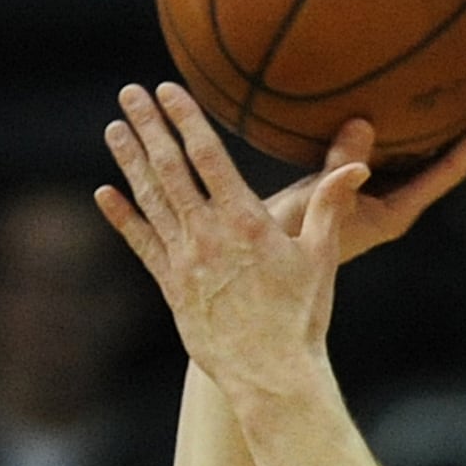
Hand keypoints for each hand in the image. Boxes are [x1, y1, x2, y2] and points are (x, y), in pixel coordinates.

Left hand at [97, 84, 465, 397]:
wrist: (270, 375)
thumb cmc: (302, 316)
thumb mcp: (320, 256)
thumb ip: (331, 205)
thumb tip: (359, 163)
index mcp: (246, 221)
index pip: (208, 157)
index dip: (186, 120)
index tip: (168, 90)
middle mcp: (208, 236)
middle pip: (171, 170)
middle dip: (149, 127)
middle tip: (130, 93)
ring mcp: (185, 262)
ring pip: (151, 201)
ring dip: (130, 161)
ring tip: (113, 128)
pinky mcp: (172, 288)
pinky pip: (142, 245)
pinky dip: (123, 217)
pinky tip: (105, 193)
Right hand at [262, 101, 465, 265]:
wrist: (261, 258)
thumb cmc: (290, 243)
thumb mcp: (318, 202)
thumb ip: (341, 165)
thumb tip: (364, 122)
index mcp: (397, 212)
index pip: (449, 172)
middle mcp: (393, 201)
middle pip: (441, 159)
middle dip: (462, 123)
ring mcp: (373, 192)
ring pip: (412, 152)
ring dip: (428, 121)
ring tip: (442, 79)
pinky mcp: (352, 181)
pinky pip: (383, 145)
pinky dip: (391, 121)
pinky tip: (386, 93)